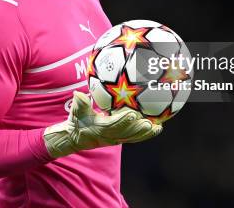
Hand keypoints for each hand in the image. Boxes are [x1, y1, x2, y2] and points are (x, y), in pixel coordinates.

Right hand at [43, 91, 161, 157]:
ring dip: (145, 133)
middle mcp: (109, 136)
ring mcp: (116, 139)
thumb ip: (80, 103)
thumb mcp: (76, 112)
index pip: (112, 125)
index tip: (132, 114)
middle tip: (148, 123)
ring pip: (132, 137)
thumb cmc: (77, 121)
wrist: (77, 137)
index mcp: (100, 128)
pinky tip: (157, 129)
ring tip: (157, 128)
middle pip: (126, 133)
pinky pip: (134, 138)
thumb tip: (78, 94)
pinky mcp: (121, 139)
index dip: (122, 120)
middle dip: (137, 129)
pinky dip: (146, 134)